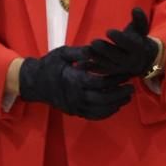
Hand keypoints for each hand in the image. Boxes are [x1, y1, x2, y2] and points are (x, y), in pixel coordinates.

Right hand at [18, 46, 133, 119]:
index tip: (126, 74)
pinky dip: (106, 113)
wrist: (33, 83)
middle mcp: (75, 96)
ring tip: (127, 97)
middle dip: (119, 94)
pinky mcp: (74, 112)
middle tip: (132, 88)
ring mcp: (74, 106)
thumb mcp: (63, 53)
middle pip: (103, 99)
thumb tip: (98, 49)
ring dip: (115, 105)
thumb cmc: (48, 65)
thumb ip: (81, 52)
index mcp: (73, 80)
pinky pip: (93, 116)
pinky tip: (115, 107)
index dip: (115, 80)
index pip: (99, 82)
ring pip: (99, 110)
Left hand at [84, 8, 157, 79]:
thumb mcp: (141, 29)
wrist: (142, 60)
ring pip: (106, 64)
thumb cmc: (138, 38)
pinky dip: (89, 67)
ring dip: (94, 58)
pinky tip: (78, 64)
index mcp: (136, 48)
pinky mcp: (109, 71)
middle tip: (93, 42)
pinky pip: (98, 70)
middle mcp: (127, 60)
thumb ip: (139, 19)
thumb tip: (136, 9)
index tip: (108, 31)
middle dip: (104, 50)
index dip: (119, 38)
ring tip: (84, 51)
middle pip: (115, 56)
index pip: (128, 44)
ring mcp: (117, 67)